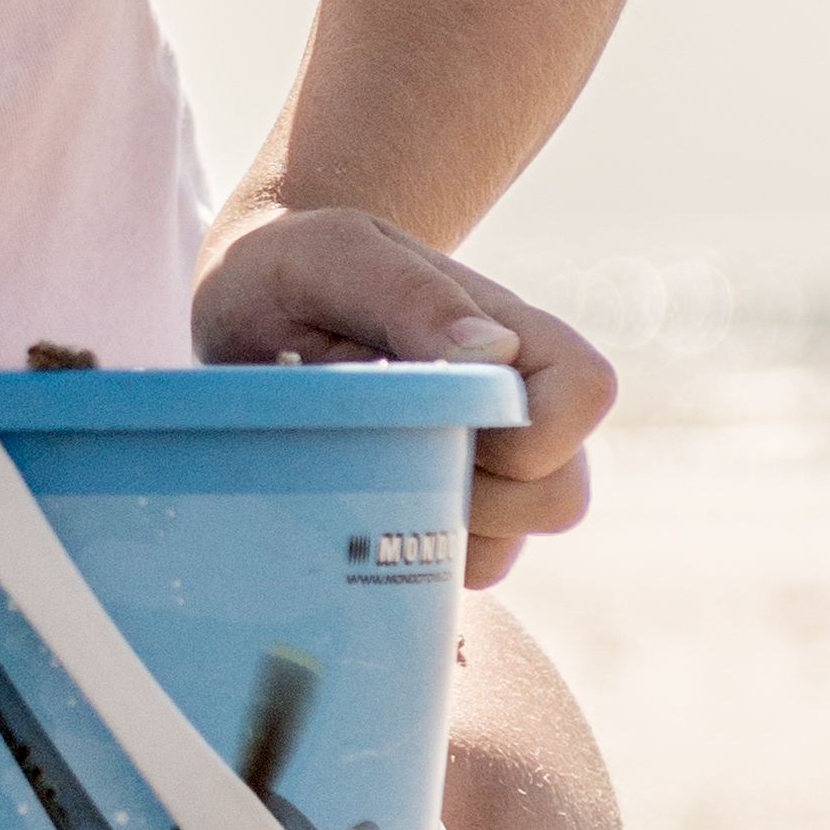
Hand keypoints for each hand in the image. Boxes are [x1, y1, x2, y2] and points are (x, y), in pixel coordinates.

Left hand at [189, 204, 613, 583]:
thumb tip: (495, 350)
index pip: (584, 394)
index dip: (530, 430)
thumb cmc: (293, 268)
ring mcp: (478, 472)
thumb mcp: (332, 255)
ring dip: (428, 531)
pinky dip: (397, 558)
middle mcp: (512, 412)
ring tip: (350, 471)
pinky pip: (446, 574)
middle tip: (383, 452)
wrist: (244, 307)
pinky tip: (342, 504)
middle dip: (474, 498)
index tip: (442, 414)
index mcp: (511, 336)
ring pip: (504, 549)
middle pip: (559, 497)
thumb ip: (408, 293)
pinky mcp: (432, 517)